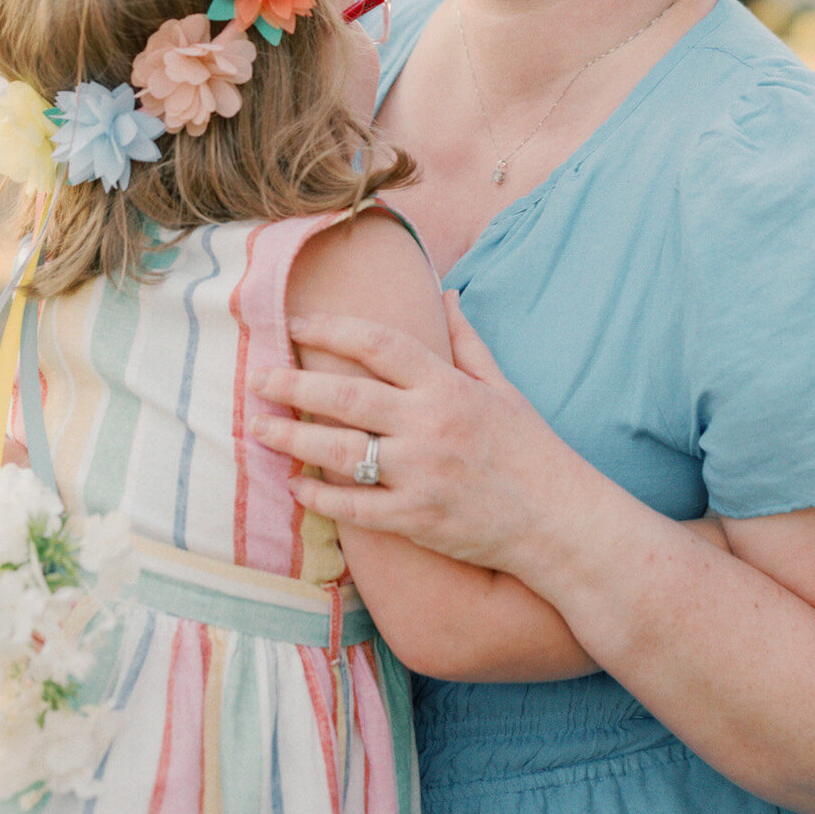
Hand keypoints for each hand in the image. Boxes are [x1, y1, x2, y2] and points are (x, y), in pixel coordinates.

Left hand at [250, 291, 580, 574]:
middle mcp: (429, 425)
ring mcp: (420, 474)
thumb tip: (446, 293)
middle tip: (257, 378)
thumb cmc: (529, 448)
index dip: (331, 330)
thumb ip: (465, 341)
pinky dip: (320, 496)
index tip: (294, 326)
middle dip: (293, 385)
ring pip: (340, 452)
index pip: (378, 344)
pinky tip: (296, 485)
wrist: (557, 519)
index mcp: (447, 386)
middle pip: (346, 397)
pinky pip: (355, 507)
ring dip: (292, 439)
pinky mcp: (415, 520)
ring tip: (258, 428)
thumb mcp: (501, 386)